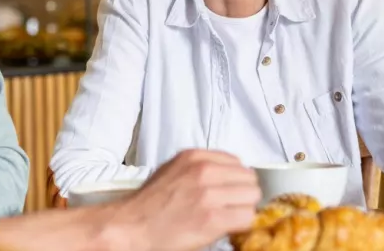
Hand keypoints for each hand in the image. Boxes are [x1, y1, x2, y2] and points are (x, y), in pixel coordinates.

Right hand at [110, 149, 260, 250]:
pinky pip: (247, 217)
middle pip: (249, 179)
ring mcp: (209, 194)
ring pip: (252, 198)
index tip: (231, 190)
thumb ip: (199, 167)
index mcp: (194, 157)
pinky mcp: (213, 218)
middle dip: (243, 194)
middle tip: (231, 206)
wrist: (132, 226)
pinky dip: (240, 224)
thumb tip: (226, 175)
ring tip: (227, 217)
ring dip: (243, 209)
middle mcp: (204, 171)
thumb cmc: (148, 204)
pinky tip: (226, 227)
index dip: (236, 180)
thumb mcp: (172, 170)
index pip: (237, 162)